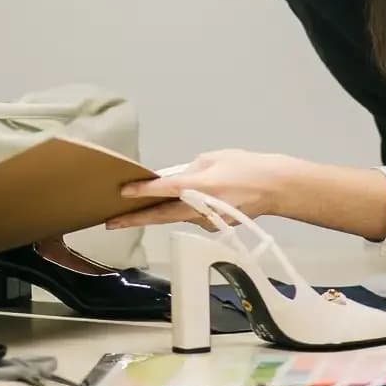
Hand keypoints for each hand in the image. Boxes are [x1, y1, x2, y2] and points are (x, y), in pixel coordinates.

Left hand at [107, 150, 295, 229]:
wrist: (275, 188)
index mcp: (201, 186)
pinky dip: (180, 211)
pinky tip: (178, 204)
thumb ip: (190, 169)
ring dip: (155, 214)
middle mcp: (201, 207)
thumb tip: (172, 181)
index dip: (143, 191)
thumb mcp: (214, 158)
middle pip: (162, 215)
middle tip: (110, 223)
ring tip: (132, 211)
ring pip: (174, 218)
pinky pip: (190, 217)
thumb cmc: (246, 166)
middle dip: (134, 219)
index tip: (123, 192)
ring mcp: (207, 221)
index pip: (166, 189)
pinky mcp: (213, 226)